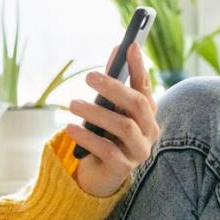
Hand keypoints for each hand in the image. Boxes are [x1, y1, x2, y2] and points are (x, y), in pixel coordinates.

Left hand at [66, 42, 159, 196]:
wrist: (99, 174)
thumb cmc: (105, 134)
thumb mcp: (108, 108)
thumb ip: (112, 83)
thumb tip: (117, 49)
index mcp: (146, 112)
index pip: (145, 85)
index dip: (139, 66)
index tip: (130, 45)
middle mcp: (149, 130)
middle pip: (137, 104)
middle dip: (114, 87)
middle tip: (89, 76)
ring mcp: (139, 150)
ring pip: (123, 126)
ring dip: (96, 113)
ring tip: (73, 104)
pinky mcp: (123, 168)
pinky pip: (107, 150)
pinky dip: (87, 137)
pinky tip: (69, 127)